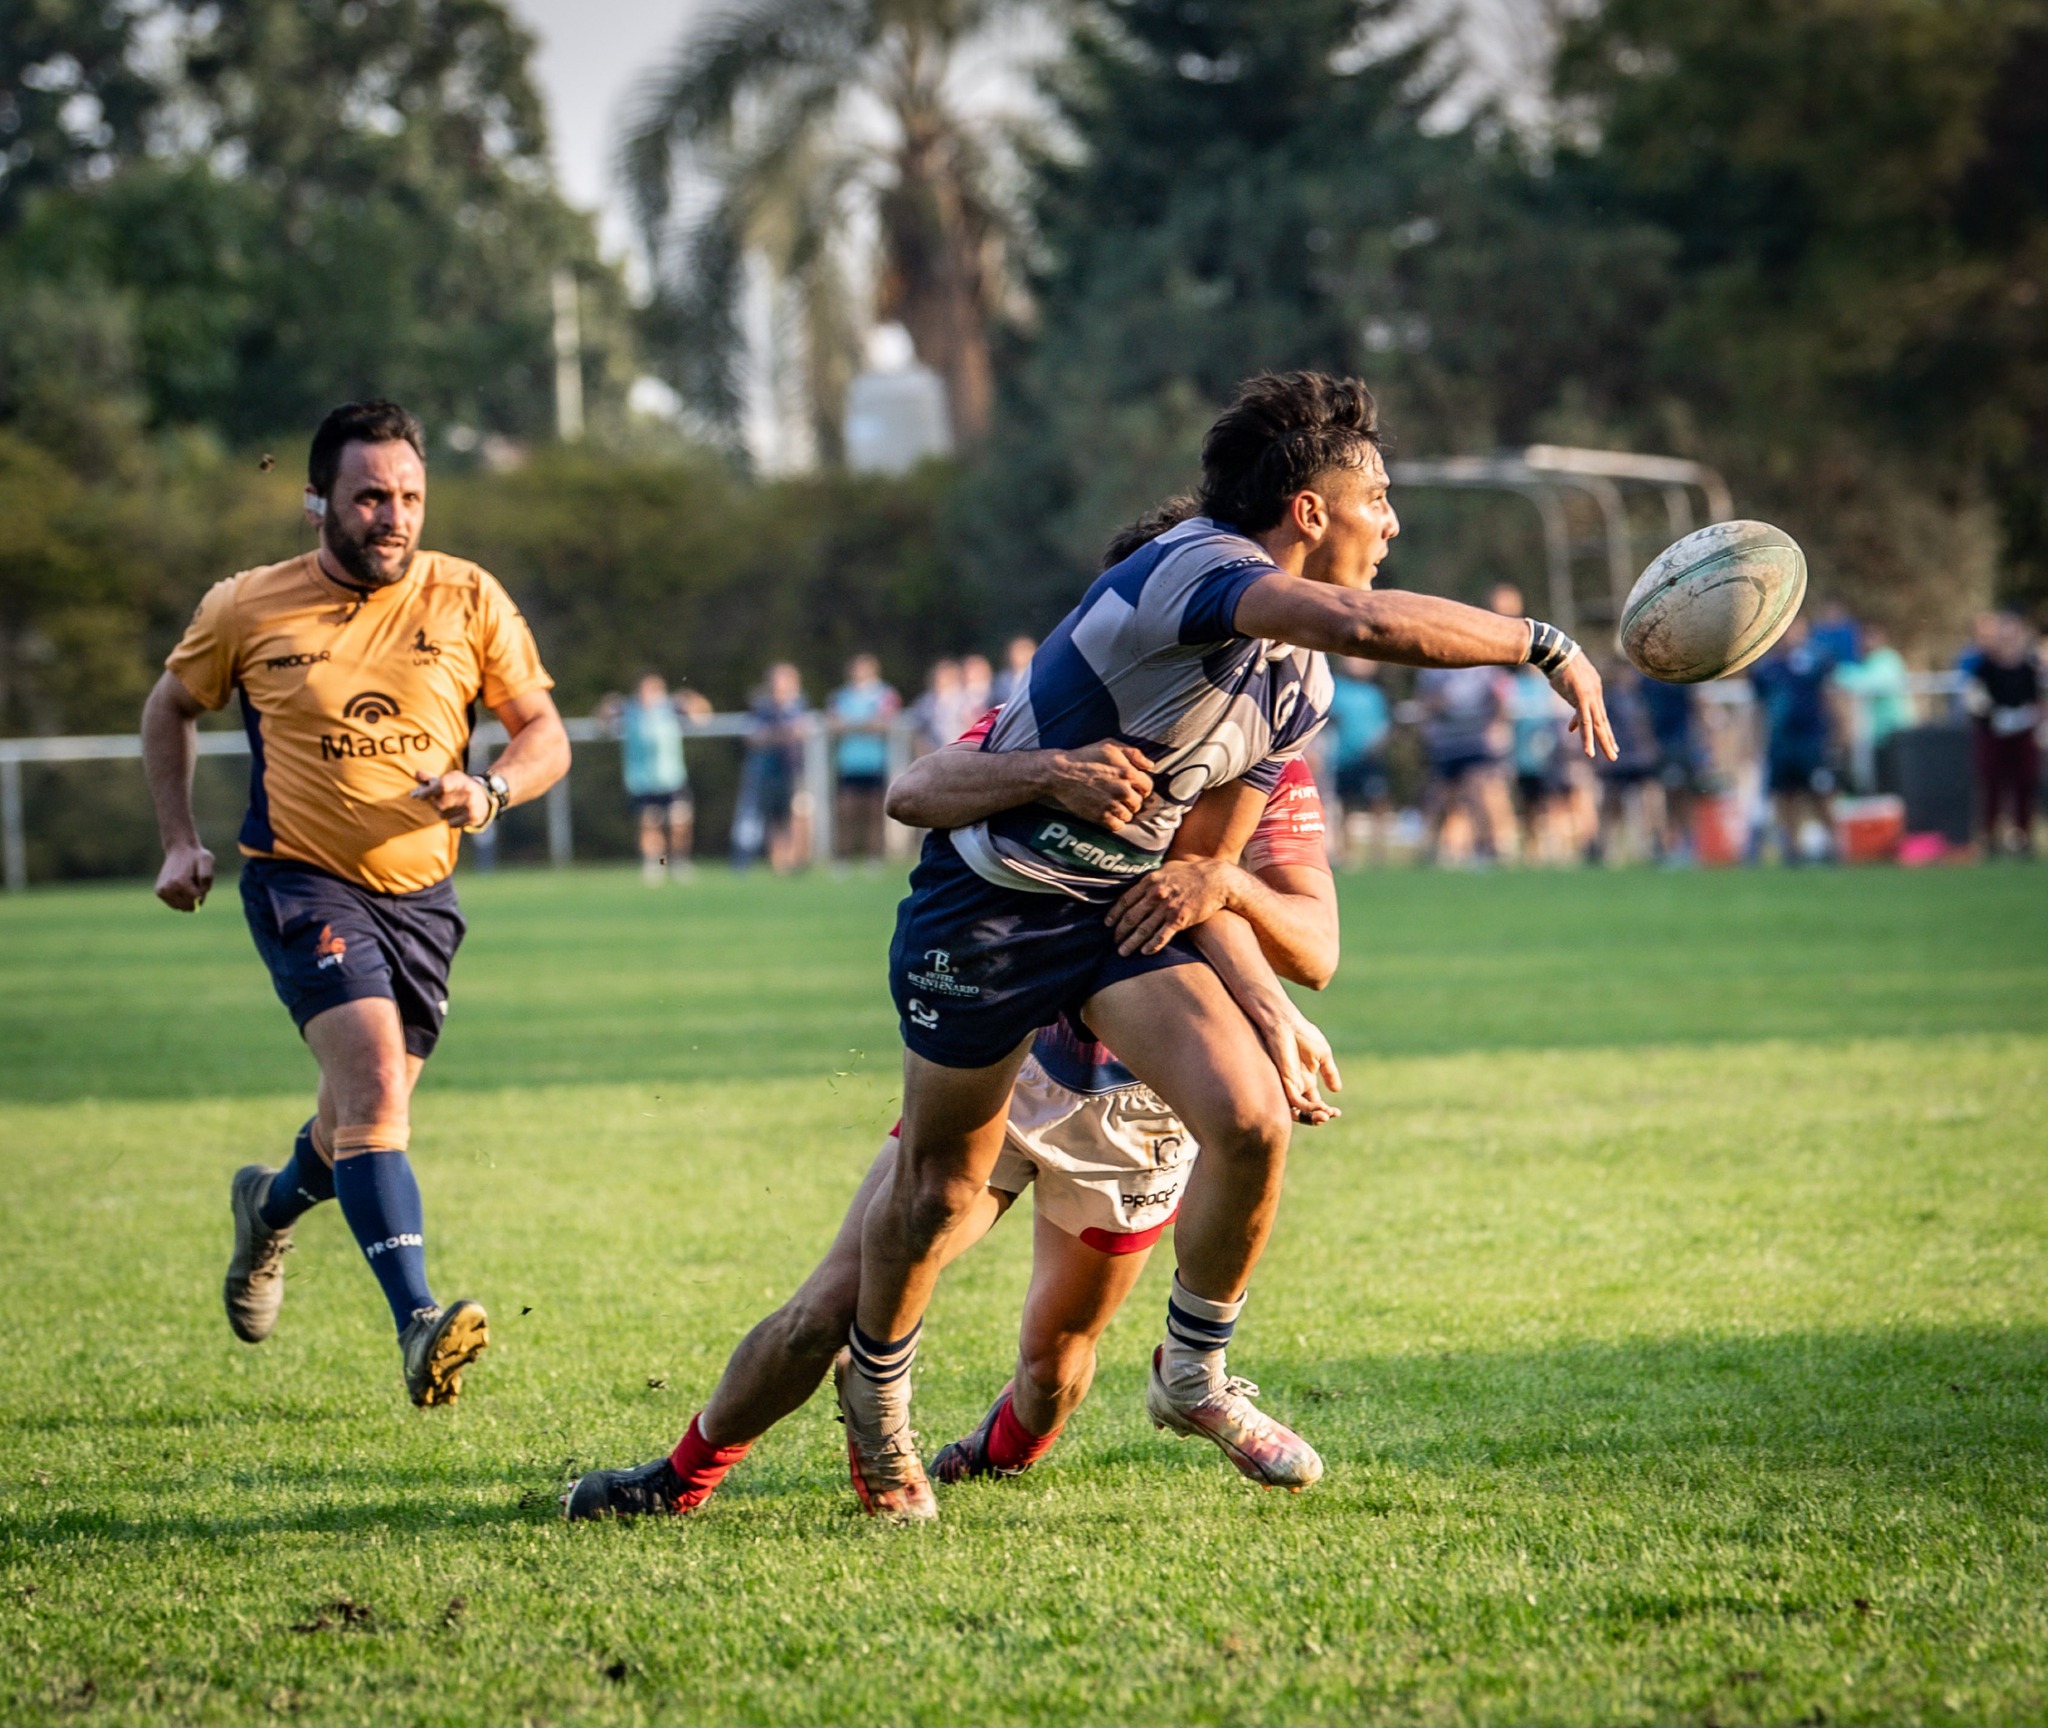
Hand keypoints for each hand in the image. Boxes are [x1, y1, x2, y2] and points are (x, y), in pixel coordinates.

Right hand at [154, 840, 214, 911]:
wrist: (179, 849)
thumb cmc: (196, 856)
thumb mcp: (207, 860)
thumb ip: (207, 876)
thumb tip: (202, 893)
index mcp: (180, 882)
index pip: (196, 900)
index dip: (202, 893)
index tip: (200, 882)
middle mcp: (168, 888)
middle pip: (188, 906)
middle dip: (194, 898)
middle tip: (194, 883)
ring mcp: (162, 891)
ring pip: (181, 907)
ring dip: (187, 898)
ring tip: (187, 883)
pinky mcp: (159, 892)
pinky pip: (174, 904)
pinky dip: (180, 898)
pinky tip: (180, 886)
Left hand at [409, 770, 490, 828]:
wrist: (485, 799)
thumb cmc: (459, 788)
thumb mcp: (447, 779)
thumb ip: (430, 778)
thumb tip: (416, 774)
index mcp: (459, 779)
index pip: (441, 785)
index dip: (428, 791)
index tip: (419, 796)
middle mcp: (467, 791)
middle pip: (438, 803)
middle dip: (435, 803)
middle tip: (440, 799)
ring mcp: (470, 805)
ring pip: (442, 814)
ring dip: (442, 812)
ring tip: (452, 806)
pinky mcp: (473, 817)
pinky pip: (450, 823)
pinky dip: (450, 820)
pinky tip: (458, 814)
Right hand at [1043, 741, 1153, 828]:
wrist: (1060, 774)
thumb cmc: (1085, 757)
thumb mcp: (1110, 746)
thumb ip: (1134, 753)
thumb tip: (1150, 765)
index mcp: (1128, 773)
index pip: (1147, 787)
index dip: (1141, 787)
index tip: (1133, 787)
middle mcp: (1123, 790)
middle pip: (1138, 802)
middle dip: (1132, 800)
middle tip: (1121, 796)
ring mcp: (1111, 804)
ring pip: (1129, 815)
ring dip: (1123, 811)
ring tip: (1114, 805)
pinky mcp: (1100, 816)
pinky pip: (1117, 825)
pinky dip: (1115, 822)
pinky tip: (1108, 815)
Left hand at [1107, 858, 1238, 955]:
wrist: (1216, 879)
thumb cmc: (1191, 872)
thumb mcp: (1167, 868)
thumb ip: (1151, 878)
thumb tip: (1138, 884)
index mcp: (1149, 881)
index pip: (1124, 901)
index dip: (1114, 914)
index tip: (1107, 924)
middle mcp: (1155, 895)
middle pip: (1130, 917)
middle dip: (1119, 932)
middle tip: (1114, 941)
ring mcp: (1167, 908)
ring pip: (1143, 930)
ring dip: (1130, 943)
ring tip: (1122, 952)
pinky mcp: (1179, 919)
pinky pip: (1161, 936)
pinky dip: (1151, 946)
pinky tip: (1144, 952)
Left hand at [1256, 1001, 1343, 1124]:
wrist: (1286, 1024)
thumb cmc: (1303, 1035)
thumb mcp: (1323, 1056)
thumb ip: (1330, 1073)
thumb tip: (1337, 1090)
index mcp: (1307, 1080)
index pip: (1315, 1102)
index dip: (1326, 1111)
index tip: (1337, 1112)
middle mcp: (1297, 1086)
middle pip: (1307, 1110)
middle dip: (1319, 1116)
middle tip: (1331, 1114)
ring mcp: (1290, 1085)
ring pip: (1299, 1110)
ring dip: (1313, 1116)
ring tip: (1325, 1115)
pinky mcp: (1285, 1082)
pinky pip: (1295, 1101)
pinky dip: (1307, 1107)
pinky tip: (1319, 1106)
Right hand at [1551, 653, 1618, 760]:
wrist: (1557, 651)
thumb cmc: (1558, 664)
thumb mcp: (1566, 683)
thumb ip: (1570, 696)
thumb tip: (1567, 703)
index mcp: (1593, 689)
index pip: (1596, 713)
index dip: (1600, 728)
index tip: (1604, 740)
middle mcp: (1595, 694)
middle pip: (1603, 721)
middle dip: (1608, 738)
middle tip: (1614, 753)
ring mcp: (1590, 697)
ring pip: (1598, 724)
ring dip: (1604, 742)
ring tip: (1611, 756)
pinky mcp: (1582, 699)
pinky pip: (1585, 723)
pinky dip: (1587, 738)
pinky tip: (1589, 751)